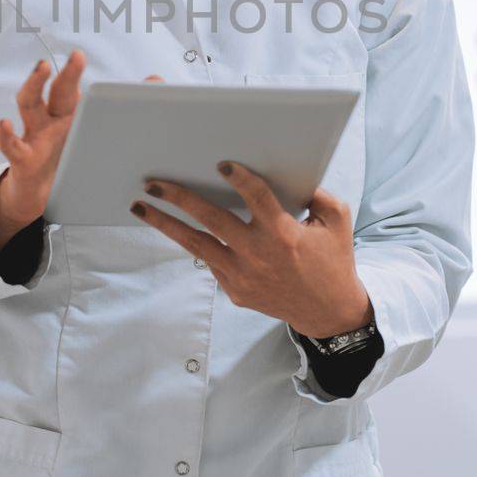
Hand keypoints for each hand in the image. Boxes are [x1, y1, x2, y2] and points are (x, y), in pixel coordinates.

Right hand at [0, 59, 164, 253]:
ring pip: (29, 105)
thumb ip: (124, 114)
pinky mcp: (22, 160)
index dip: (73, 69)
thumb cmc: (68, 162)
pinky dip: (5, 135)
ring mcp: (35, 137)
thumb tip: (157, 81)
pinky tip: (5, 125)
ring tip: (41, 69)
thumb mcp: (94, 142)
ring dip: (34, 86)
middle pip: (57, 90)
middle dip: (67, 72)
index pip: (70, 86)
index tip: (79, 54)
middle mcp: (52, 120)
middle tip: (77, 57)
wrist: (38, 198)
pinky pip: (11, 145)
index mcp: (71, 114)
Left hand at [129, 163, 373, 336]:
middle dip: (178, 198)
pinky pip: (211, 262)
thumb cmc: (333, 261)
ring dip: (166, 224)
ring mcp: (243, 276)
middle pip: (210, 219)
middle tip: (153, 183)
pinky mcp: (235, 291)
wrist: (327, 312)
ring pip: (196, 244)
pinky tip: (179, 229)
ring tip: (141, 208)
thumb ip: (317, 195)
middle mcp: (258, 255)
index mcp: (283, 234)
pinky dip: (197, 245)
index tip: (222, 165)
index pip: (256, 198)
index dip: (240, 180)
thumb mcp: (336, 221)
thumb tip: (293, 175)